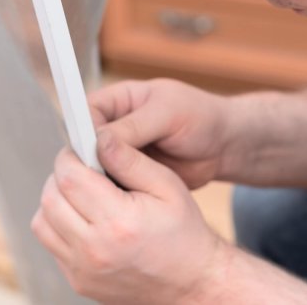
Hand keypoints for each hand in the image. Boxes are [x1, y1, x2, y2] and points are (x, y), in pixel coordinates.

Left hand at [31, 136, 226, 303]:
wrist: (190, 284)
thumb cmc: (183, 233)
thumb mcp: (168, 186)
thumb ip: (130, 161)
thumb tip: (100, 138)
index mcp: (118, 223)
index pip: (69, 178)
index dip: (70, 157)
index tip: (81, 150)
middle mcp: (95, 250)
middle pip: (50, 198)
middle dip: (61, 176)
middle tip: (83, 169)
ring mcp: (83, 270)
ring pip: (42, 222)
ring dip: (56, 201)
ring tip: (83, 194)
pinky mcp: (78, 281)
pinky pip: (51, 244)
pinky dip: (60, 225)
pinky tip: (86, 219)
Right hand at [88, 78, 230, 188]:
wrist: (223, 146)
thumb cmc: (200, 117)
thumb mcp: (167, 114)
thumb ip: (133, 126)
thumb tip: (99, 141)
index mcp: (116, 101)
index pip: (84, 114)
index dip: (83, 133)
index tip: (91, 153)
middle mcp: (112, 127)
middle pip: (83, 145)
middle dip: (90, 162)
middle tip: (103, 178)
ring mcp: (119, 154)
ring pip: (95, 169)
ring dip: (102, 181)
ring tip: (115, 192)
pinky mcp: (128, 176)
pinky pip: (112, 186)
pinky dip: (115, 195)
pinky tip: (121, 205)